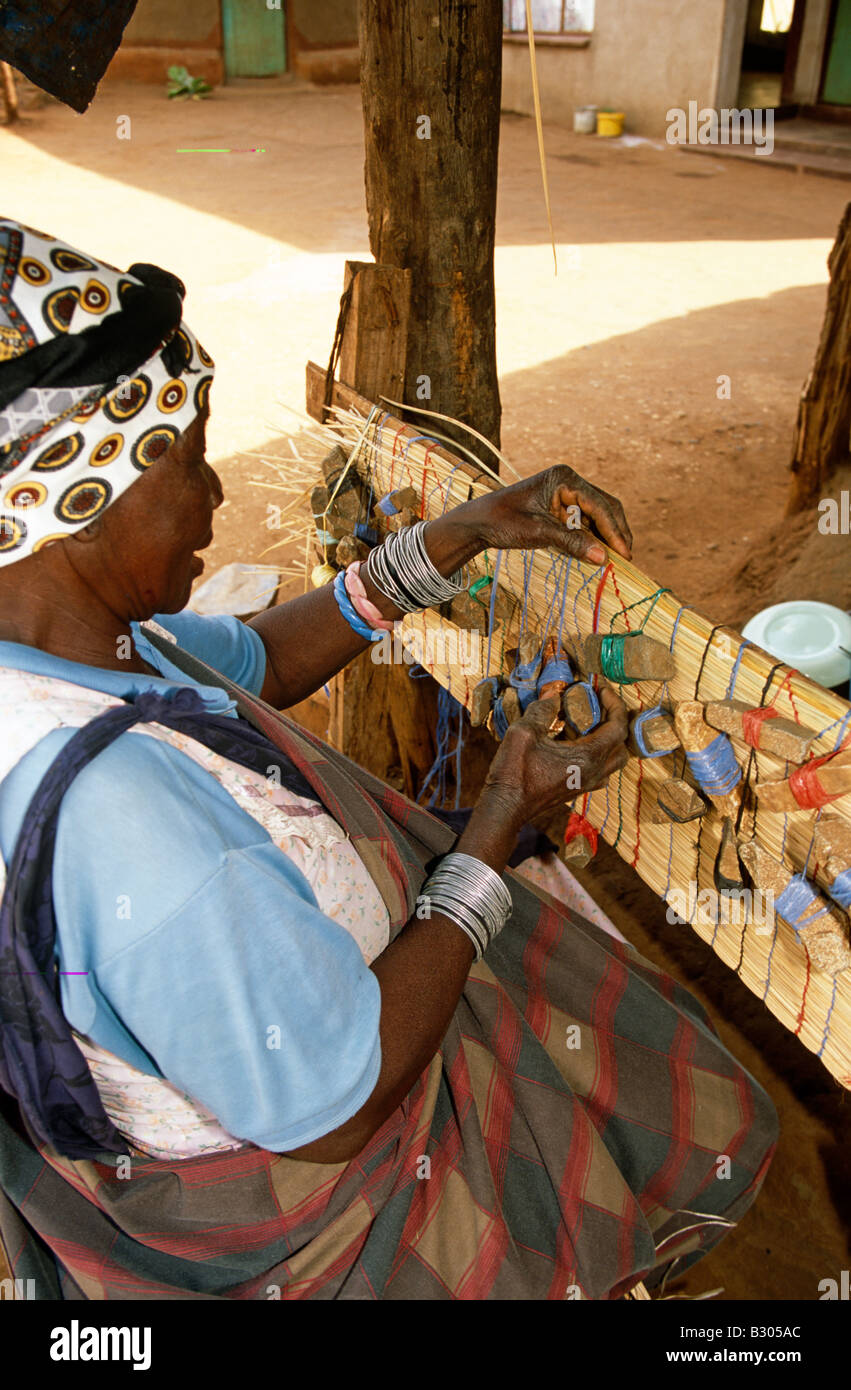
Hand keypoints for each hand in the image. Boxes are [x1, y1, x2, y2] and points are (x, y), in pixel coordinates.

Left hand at [458, 464, 631, 566]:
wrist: (479, 522)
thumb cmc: (504, 521)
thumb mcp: (539, 533)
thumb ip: (572, 543)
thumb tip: (603, 557)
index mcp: (564, 478)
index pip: (599, 504)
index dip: (614, 530)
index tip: (624, 552)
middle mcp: (569, 482)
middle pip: (604, 506)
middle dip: (616, 532)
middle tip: (626, 557)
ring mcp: (566, 494)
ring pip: (598, 515)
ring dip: (606, 536)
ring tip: (616, 558)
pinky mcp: (562, 507)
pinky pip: (585, 522)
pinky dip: (593, 537)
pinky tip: (598, 553)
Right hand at [479, 686, 629, 826]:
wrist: (506, 808)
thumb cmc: (513, 773)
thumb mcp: (524, 732)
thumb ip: (542, 710)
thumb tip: (553, 692)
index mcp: (587, 758)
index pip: (618, 727)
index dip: (614, 703)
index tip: (600, 687)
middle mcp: (594, 773)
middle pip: (622, 744)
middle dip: (616, 719)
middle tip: (599, 702)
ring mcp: (587, 783)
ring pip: (615, 759)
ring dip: (610, 738)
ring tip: (592, 720)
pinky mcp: (578, 789)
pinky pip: (601, 769)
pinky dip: (599, 752)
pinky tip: (579, 741)